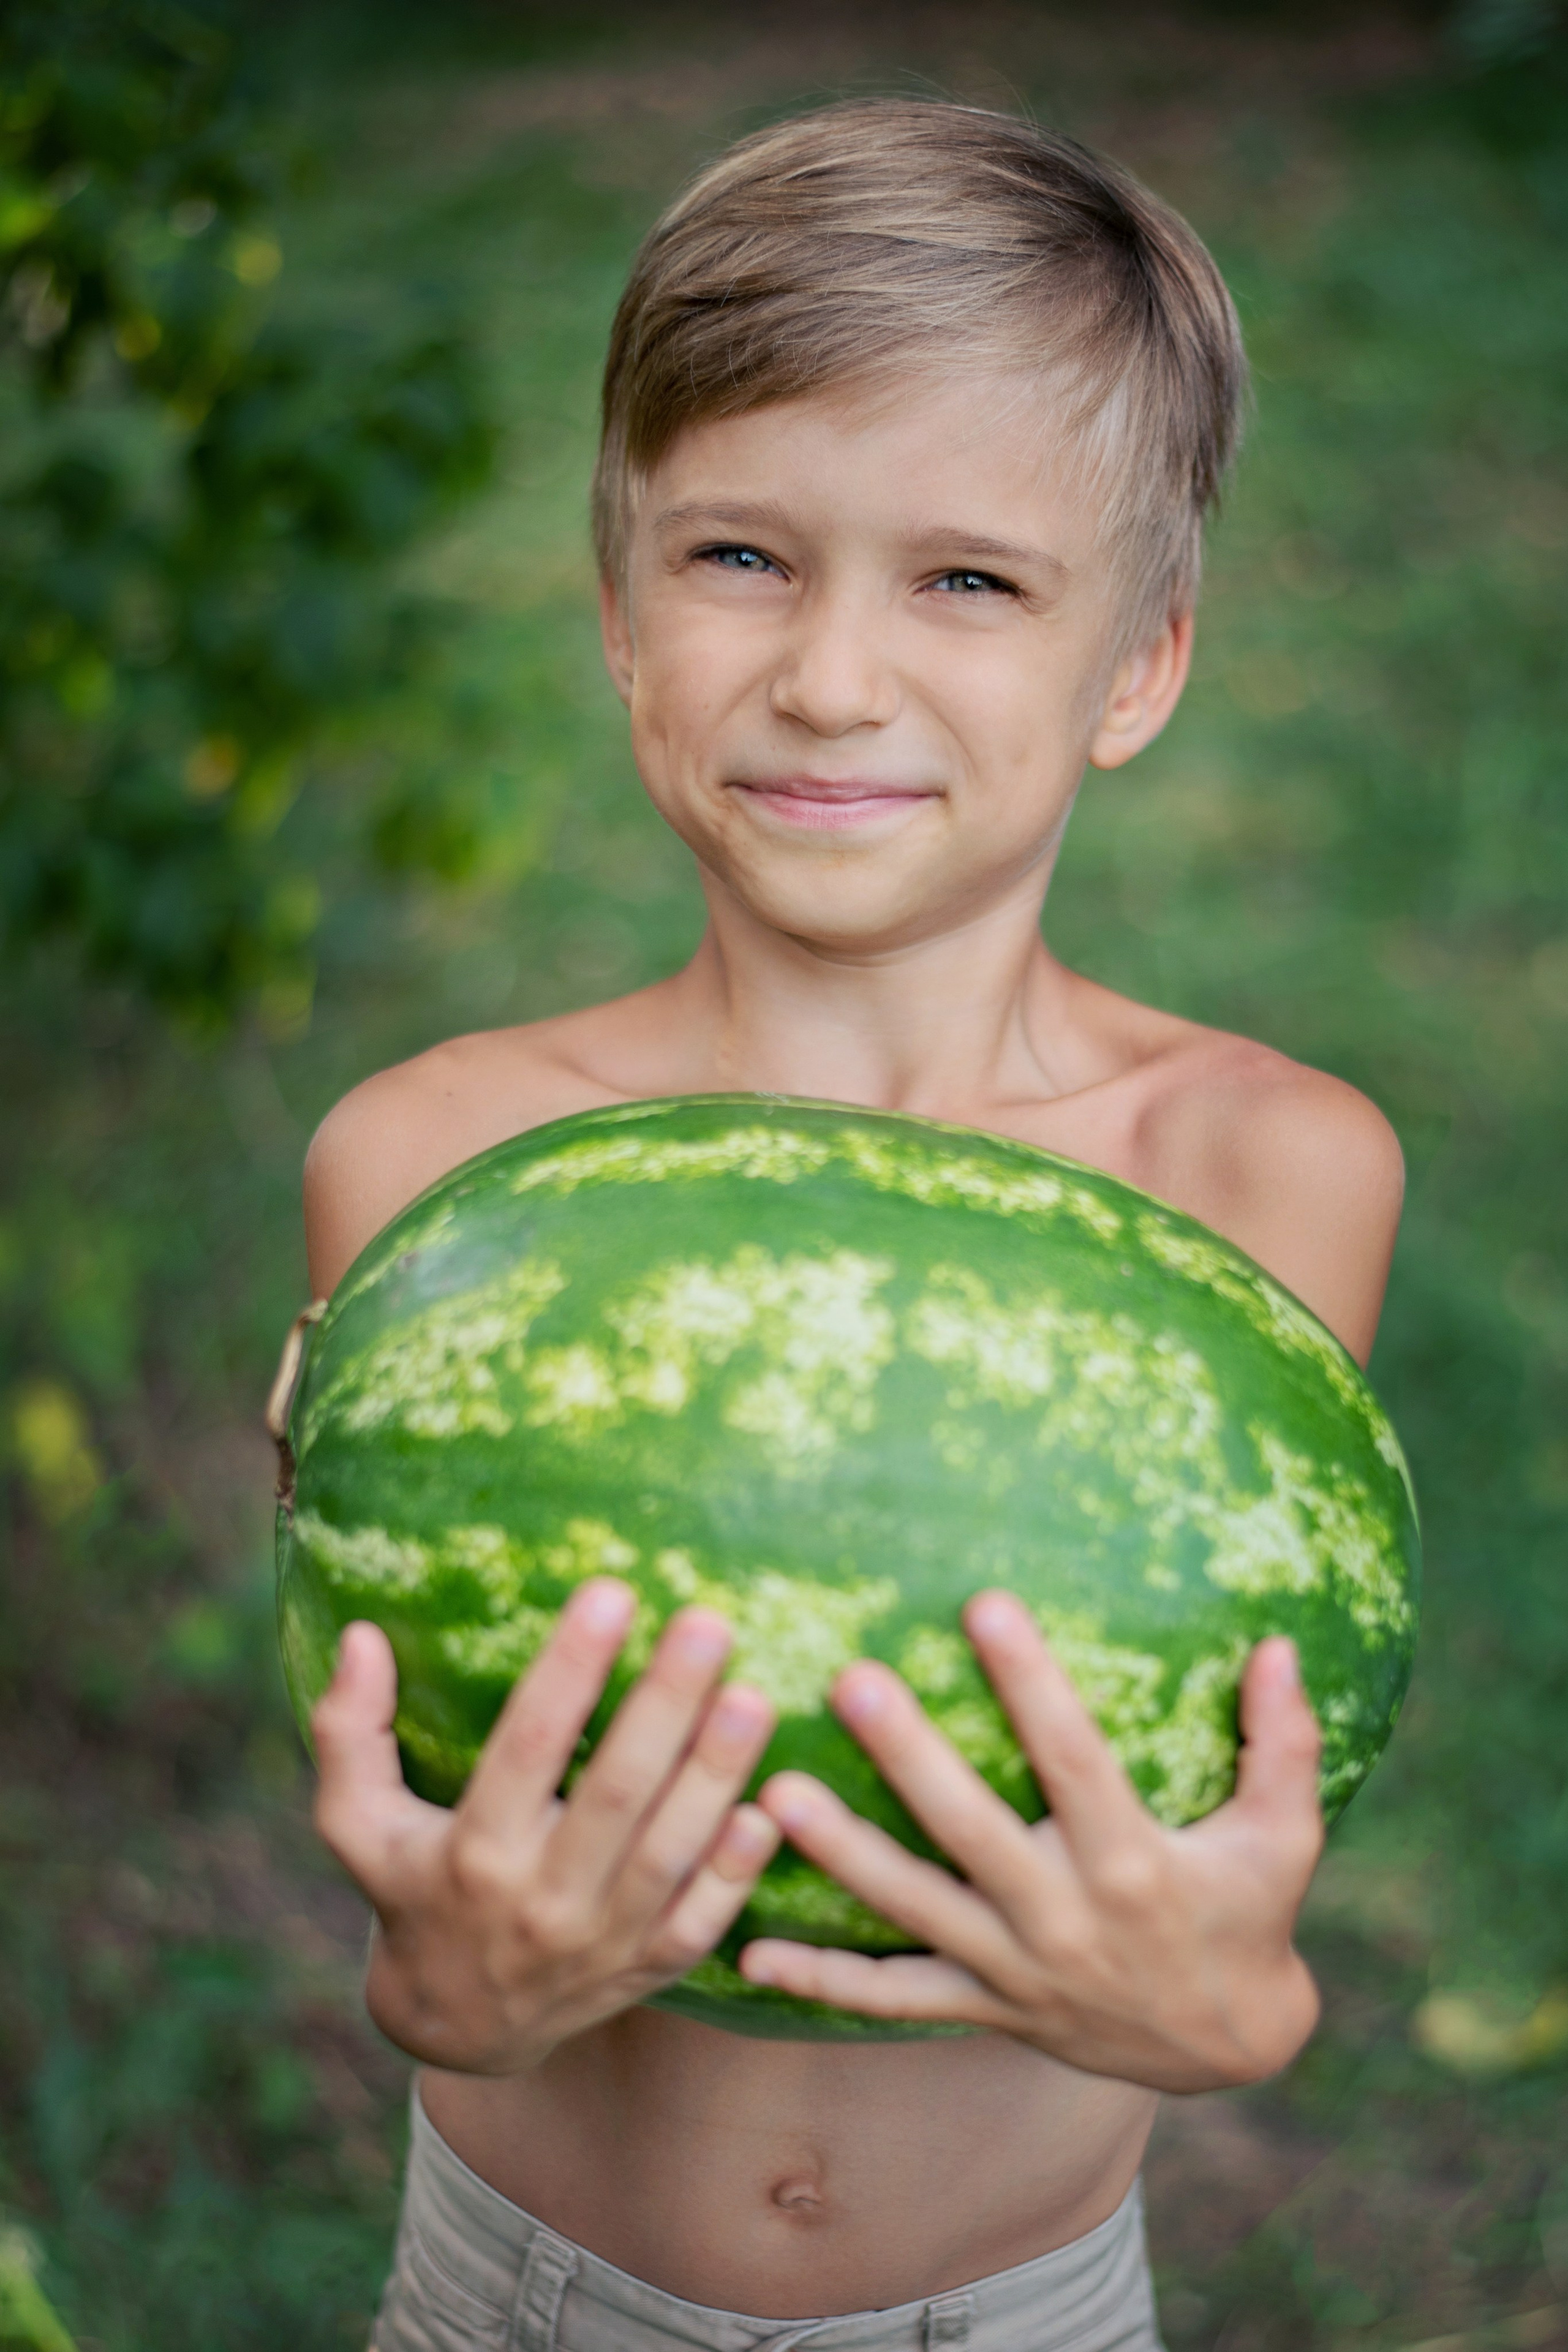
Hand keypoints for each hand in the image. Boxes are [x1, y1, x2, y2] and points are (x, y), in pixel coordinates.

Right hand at [311, 1580, 778, 2072]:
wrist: (456, 2027)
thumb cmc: (411, 1890)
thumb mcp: (356, 1826)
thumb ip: (350, 1734)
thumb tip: (361, 1636)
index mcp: (473, 1853)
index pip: (526, 1748)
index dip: (569, 1670)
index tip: (610, 1591)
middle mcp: (541, 1902)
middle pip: (616, 1796)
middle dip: (667, 1707)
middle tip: (708, 1624)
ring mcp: (604, 1943)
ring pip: (672, 1854)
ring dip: (717, 1775)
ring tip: (755, 1695)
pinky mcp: (650, 1968)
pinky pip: (704, 1920)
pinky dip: (739, 1869)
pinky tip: (771, 1805)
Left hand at [741, 1593, 1323, 2091]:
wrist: (1228, 2051)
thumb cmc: (1250, 1916)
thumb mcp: (1285, 1838)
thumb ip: (1282, 1742)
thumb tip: (1281, 1644)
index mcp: (1135, 1865)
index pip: (1075, 1761)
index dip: (1032, 1686)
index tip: (984, 1604)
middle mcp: (1066, 1919)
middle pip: (972, 1830)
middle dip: (908, 1755)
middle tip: (850, 1680)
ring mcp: (1017, 1970)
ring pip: (913, 1910)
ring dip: (840, 1854)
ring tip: (773, 1792)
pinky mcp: (987, 2007)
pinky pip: (893, 1999)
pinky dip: (823, 1982)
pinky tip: (750, 1953)